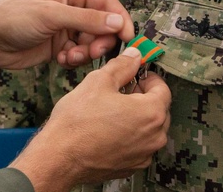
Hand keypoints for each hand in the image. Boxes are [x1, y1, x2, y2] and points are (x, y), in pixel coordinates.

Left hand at [0, 0, 134, 71]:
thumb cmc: (15, 18)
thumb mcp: (52, 15)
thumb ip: (86, 19)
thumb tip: (119, 23)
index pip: (107, 3)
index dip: (119, 20)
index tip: (127, 39)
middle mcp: (72, 6)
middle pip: (103, 25)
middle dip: (100, 40)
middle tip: (92, 52)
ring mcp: (66, 27)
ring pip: (92, 42)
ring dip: (86, 53)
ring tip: (70, 58)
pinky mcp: (59, 46)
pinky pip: (79, 54)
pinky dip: (74, 60)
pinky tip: (61, 61)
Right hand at [10, 47, 171, 191]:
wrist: (60, 157)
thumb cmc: (78, 121)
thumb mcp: (99, 81)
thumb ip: (122, 66)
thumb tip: (134, 56)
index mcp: (151, 113)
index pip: (163, 89)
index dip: (147, 77)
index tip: (134, 74)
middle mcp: (154, 137)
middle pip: (159, 109)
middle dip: (143, 97)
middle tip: (121, 90)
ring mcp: (144, 155)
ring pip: (149, 129)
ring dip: (137, 117)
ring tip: (112, 110)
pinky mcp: (132, 167)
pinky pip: (138, 146)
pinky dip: (129, 135)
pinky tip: (108, 129)